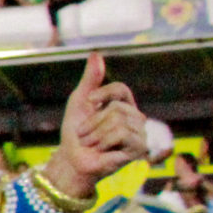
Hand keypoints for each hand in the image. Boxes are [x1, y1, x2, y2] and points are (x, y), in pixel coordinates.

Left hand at [43, 55, 146, 198]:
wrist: (72, 159)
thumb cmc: (76, 131)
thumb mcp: (80, 101)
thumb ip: (90, 79)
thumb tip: (96, 54)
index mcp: (124, 105)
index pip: (121, 89)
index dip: (102, 93)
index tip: (88, 102)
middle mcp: (136, 118)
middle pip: (117, 108)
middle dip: (93, 121)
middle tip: (85, 134)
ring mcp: (140, 133)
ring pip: (118, 121)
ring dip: (96, 133)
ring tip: (92, 143)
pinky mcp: (139, 148)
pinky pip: (122, 134)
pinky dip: (104, 141)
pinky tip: (102, 150)